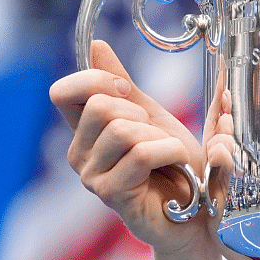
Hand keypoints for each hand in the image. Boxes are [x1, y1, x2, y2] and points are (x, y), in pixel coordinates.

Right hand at [48, 39, 234, 256]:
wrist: (197, 214)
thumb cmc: (175, 168)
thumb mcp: (152, 117)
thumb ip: (124, 86)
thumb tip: (98, 46)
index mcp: (86, 132)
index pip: (63, 92)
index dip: (96, 80)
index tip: (126, 90)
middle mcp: (80, 154)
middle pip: (100, 106)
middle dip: (142, 114)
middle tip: (159, 137)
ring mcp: (91, 177)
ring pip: (122, 130)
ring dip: (161, 137)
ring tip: (170, 156)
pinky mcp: (111, 194)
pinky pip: (141, 154)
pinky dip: (170, 152)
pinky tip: (176, 166)